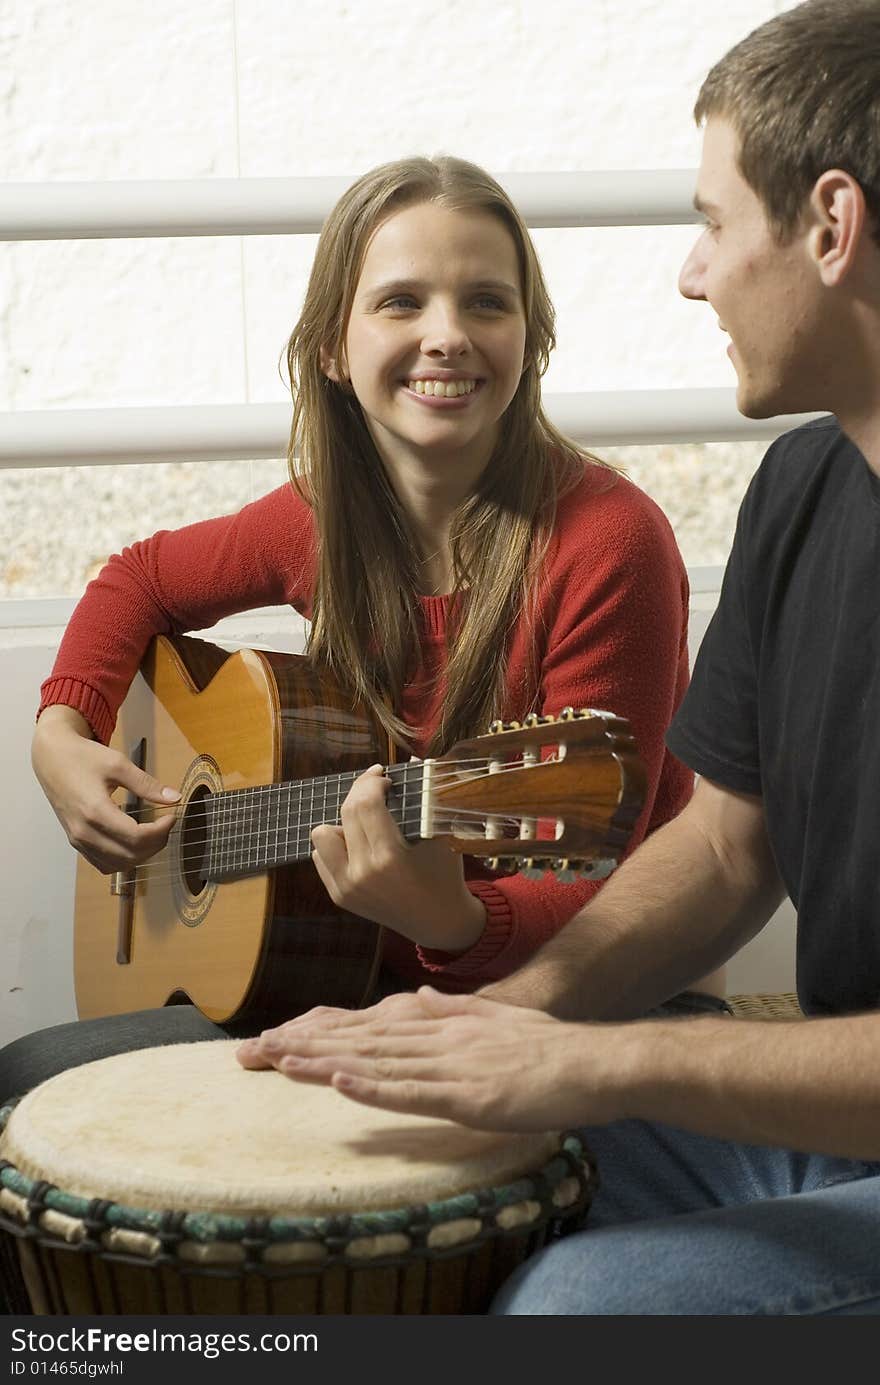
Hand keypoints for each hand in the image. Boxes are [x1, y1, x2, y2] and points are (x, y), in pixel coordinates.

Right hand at [32, 705, 179, 872]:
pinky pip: (103, 864)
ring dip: (141, 855)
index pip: (137, 837)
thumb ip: (147, 784)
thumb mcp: (118, 764)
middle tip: (165, 825)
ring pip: (117, 865)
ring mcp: (78, 840)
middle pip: (130, 855)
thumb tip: (175, 798)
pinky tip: (133, 842)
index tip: (172, 817)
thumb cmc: (82, 757)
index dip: (161, 831)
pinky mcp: (75, 841)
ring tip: (152, 834)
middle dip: (156, 843)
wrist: (51, 758)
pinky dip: (123, 859)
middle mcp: (84, 832)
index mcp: (95, 811)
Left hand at [238, 986, 619, 1132]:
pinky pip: (413, 1092)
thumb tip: (422, 998)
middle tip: (257, 1046)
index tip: (283, 1032)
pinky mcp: (467, 1095)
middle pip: (362, 1041)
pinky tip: (341, 1081)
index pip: (371, 1026)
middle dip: (308, 1044)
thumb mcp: (495, 1021)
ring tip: (279, 1061)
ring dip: (324, 1063)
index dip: (324, 1029)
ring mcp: (451, 1065)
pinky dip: (374, 1087)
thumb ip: (456, 1010)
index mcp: (442, 1024)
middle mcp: (438, 1038)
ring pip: (376, 1063)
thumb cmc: (550, 1048)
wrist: (593, 1062)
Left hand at [309, 764, 485, 950]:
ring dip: (341, 822)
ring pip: (322, 835)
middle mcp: (362, 873)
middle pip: (345, 812)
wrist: (439, 921)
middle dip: (360, 791)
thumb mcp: (438, 836)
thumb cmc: (444, 875)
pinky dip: (337, 845)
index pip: (366, 803)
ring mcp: (347, 887)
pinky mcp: (339, 896)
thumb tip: (410, 762)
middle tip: (377, 788)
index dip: (372, 782)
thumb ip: (421, 800)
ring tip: (365, 825)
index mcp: (389, 857)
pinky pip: (321, 857)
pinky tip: (359, 847)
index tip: (384, 776)